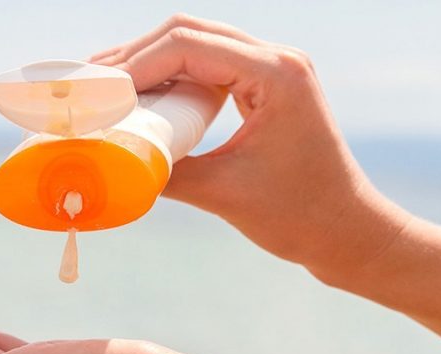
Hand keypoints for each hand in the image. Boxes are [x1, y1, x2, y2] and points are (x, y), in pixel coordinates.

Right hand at [90, 14, 409, 278]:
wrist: (349, 234)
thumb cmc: (300, 218)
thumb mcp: (223, 195)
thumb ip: (165, 172)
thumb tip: (111, 160)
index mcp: (276, 74)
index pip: (187, 45)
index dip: (134, 65)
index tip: (97, 94)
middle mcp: (278, 60)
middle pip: (188, 32)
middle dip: (134, 56)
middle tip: (91, 85)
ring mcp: (276, 70)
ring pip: (198, 44)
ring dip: (152, 63)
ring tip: (107, 89)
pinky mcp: (270, 88)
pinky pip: (212, 67)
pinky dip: (174, 77)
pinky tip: (145, 99)